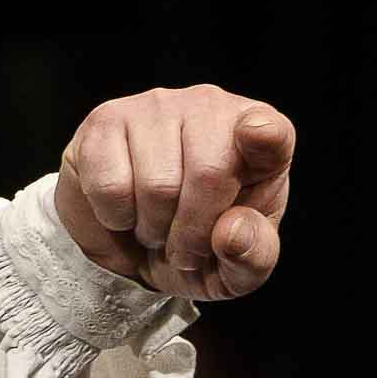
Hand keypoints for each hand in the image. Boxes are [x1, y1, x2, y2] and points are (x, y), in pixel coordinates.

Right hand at [53, 85, 292, 302]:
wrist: (134, 247)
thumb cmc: (203, 248)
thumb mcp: (239, 270)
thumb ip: (252, 256)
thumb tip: (232, 233)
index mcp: (260, 139)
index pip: (270, 129)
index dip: (264, 134)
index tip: (258, 135)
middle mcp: (210, 108)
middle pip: (208, 173)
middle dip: (193, 233)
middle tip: (186, 249)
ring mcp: (156, 107)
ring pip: (157, 184)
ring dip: (153, 228)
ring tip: (156, 226)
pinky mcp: (106, 120)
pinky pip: (110, 185)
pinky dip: (116, 217)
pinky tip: (125, 210)